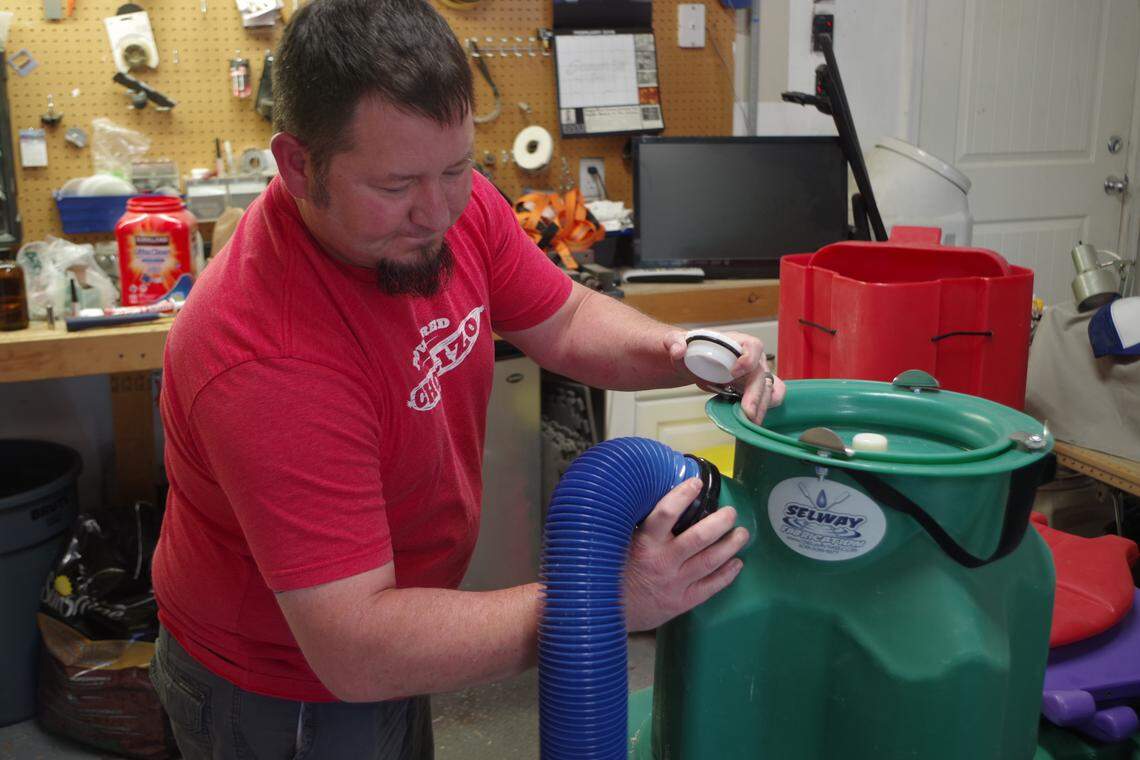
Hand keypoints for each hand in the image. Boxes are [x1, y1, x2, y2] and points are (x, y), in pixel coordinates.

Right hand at [623, 478, 748, 631]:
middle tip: (731, 512)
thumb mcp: (621, 542)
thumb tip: (657, 497)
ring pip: (709, 561)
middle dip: (719, 523)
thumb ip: (640, 526)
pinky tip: (737, 564)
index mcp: (644, 542)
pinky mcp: (681, 602)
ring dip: (729, 546)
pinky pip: (709, 587)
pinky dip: (726, 575)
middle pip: (698, 538)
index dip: (683, 496)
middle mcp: (662, 561)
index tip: (696, 483)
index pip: (666, 513)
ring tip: (742, 533)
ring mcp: (674, 583)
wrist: (606, 610)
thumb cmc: (614, 571)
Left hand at [665, 330, 786, 423]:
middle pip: (761, 375)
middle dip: (755, 395)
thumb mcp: (677, 341)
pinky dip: (764, 408)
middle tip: (747, 413)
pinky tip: (754, 419)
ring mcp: (755, 375)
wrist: (693, 362)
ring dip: (761, 407)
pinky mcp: (754, 389)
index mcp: (738, 342)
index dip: (747, 360)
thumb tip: (678, 350)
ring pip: (768, 390)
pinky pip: (769, 398)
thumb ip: (674, 342)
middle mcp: (752, 358)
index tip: (732, 373)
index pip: (753, 346)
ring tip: (750, 422)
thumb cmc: (691, 349)